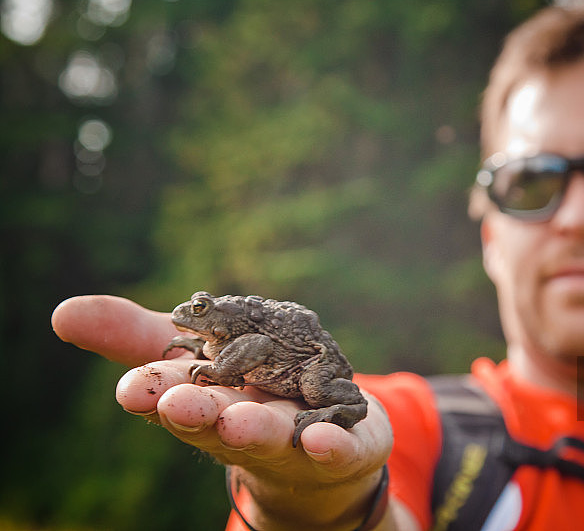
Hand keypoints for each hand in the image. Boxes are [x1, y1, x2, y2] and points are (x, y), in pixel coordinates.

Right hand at [52, 295, 412, 530]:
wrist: (319, 440)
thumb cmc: (246, 391)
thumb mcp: (196, 354)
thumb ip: (136, 336)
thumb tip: (61, 313)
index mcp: (208, 397)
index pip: (176, 392)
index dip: (156, 391)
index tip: (132, 388)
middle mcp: (246, 420)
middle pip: (220, 416)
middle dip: (197, 412)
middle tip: (177, 404)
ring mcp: (296, 437)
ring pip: (273, 433)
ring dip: (254, 429)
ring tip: (239, 422)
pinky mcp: (343, 447)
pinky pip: (339, 447)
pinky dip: (329, 445)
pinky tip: (320, 438)